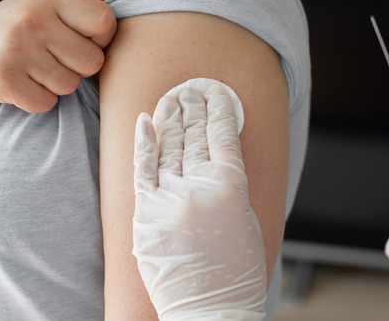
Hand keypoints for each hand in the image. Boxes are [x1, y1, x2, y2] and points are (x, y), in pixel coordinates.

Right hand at [0, 0, 122, 113]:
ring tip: (34, 69)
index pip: (105, 21)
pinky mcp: (3, 80)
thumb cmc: (17, 26)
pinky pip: (46, 103)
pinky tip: (21, 83)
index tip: (82, 39)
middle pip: (92, 61)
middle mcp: (31, 19)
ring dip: (57, 85)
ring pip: (70, 85)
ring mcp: (15, 49)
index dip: (101, 37)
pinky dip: (37, 100)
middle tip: (52, 57)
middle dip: (78, 66)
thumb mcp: (47, 3)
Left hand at [132, 83, 266, 320]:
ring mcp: (170, 200)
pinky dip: (144, 142)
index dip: (219, 108)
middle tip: (191, 89)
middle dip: (193, 108)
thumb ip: (230, 184)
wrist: (208, 311)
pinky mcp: (146, 214)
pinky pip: (142, 169)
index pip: (223, 134)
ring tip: (172, 99)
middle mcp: (199, 189)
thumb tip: (217, 153)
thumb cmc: (234, 273)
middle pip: (195, 136)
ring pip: (169, 147)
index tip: (216, 93)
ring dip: (171, 119)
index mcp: (232, 188)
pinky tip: (145, 121)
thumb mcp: (247, 220)